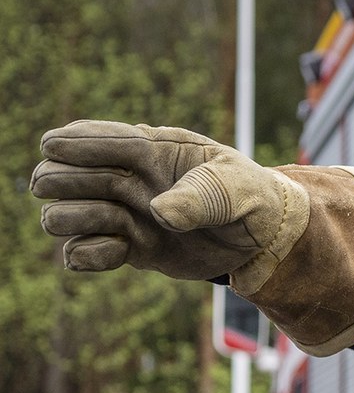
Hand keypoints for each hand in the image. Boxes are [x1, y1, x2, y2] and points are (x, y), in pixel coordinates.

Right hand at [33, 121, 305, 288]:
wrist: (261, 237)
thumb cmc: (249, 197)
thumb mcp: (239, 188)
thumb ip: (202, 196)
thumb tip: (159, 213)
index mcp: (148, 148)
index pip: (84, 137)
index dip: (72, 147)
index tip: (85, 159)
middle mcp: (124, 179)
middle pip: (53, 175)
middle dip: (63, 184)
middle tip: (111, 196)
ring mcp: (121, 215)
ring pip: (57, 217)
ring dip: (75, 220)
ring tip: (119, 223)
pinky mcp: (126, 248)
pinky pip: (79, 255)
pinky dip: (88, 256)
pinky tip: (121, 251)